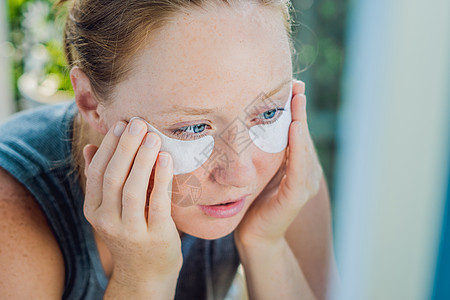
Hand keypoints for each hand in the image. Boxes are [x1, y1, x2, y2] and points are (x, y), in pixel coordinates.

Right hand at [82, 119, 181, 283]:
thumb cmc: (131, 233)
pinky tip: (166, 158)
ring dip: (142, 159)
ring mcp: (130, 232)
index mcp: (93, 211)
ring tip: (152, 136)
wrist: (145, 275)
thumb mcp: (110, 209)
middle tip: (138, 123)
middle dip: (125, 147)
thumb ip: (102, 180)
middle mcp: (107, 222)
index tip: (121, 124)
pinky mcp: (155, 237)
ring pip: (132, 189)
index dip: (109, 146)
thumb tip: (92, 147)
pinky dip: (161, 178)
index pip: (97, 173)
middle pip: (113, 178)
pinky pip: (157, 203)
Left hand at [234, 79, 323, 246]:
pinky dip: (297, 147)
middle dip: (300, 109)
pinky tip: (294, 128)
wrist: (254, 234)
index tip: (292, 85)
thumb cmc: (254, 200)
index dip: (296, 109)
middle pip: (303, 135)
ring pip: (303, 147)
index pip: (297, 132)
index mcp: (298, 166)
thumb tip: (253, 122)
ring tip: (298, 99)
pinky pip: (297, 168)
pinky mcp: (295, 197)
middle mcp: (306, 172)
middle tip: (296, 84)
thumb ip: (266, 151)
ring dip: (301, 122)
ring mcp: (303, 185)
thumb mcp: (261, 169)